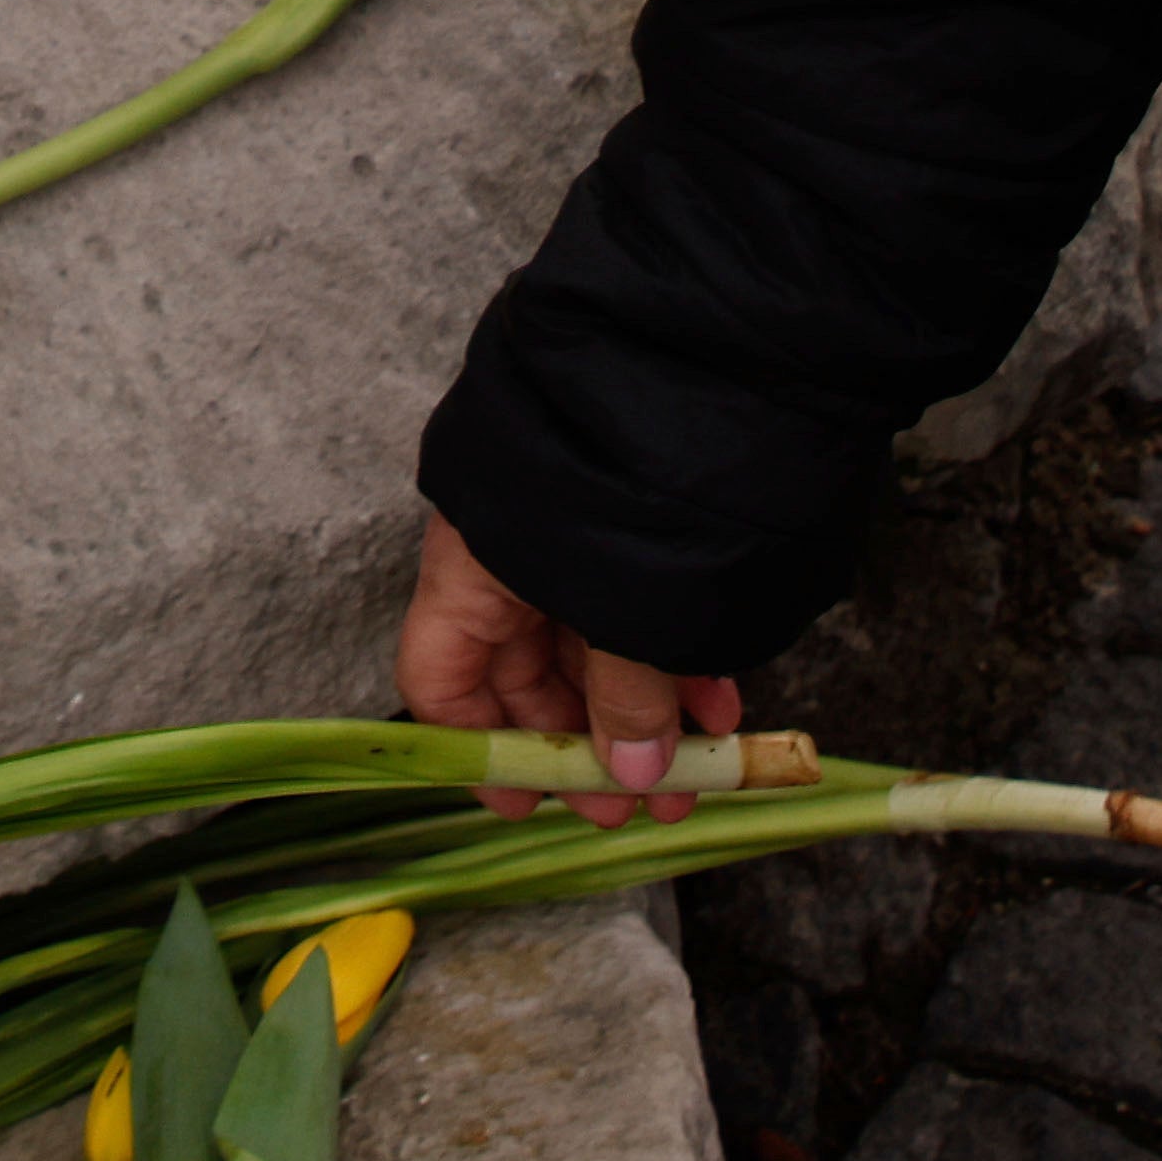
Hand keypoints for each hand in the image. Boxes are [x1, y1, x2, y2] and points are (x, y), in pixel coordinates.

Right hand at [401, 507, 740, 823]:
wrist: (707, 356)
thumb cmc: (639, 473)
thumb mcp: (626, 609)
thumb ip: (624, 699)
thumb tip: (631, 776)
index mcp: (473, 567)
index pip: (441, 682)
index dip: (481, 754)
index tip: (532, 804)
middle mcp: (510, 553)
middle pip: (524, 674)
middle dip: (585, 745)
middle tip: (640, 803)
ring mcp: (572, 536)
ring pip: (593, 647)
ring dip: (643, 714)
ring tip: (699, 770)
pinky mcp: (634, 521)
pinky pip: (640, 611)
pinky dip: (676, 663)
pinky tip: (720, 706)